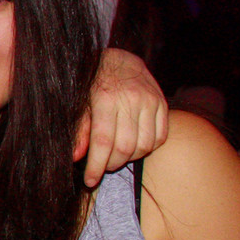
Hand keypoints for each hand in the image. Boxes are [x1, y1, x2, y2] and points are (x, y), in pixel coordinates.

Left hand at [76, 48, 167, 186]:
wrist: (117, 59)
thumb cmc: (92, 83)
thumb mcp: (80, 103)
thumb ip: (79, 130)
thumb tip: (76, 157)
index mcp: (106, 99)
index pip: (102, 142)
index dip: (96, 166)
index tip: (90, 181)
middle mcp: (131, 100)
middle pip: (124, 148)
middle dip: (111, 165)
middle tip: (102, 166)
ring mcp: (150, 101)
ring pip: (144, 146)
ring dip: (129, 159)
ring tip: (116, 156)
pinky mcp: (162, 103)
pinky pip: (160, 137)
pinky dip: (147, 148)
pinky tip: (134, 146)